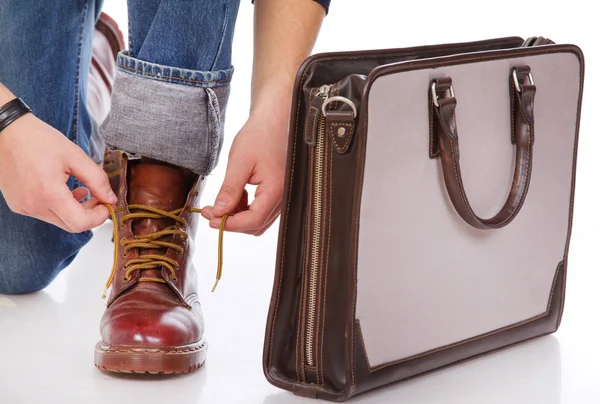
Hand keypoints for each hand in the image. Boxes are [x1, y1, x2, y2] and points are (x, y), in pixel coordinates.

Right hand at [0, 113, 116, 231]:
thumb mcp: (75, 156)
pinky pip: (44, 213)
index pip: (79, 223)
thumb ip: (96, 179)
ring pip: (58, 220)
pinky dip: (59, 206)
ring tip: (82, 190)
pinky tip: (63, 190)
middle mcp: (33, 205)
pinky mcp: (18, 205)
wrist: (5, 131)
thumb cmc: (37, 139)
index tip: (106, 205)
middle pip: (70, 225)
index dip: (98, 217)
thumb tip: (111, 198)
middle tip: (98, 197)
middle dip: (89, 214)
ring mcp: (23, 207)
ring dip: (74, 210)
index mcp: (48, 193)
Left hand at [201, 114, 286, 235]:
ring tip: (220, 202)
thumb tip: (219, 213)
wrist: (273, 123)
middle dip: (232, 222)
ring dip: (238, 217)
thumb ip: (230, 190)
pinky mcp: (277, 194)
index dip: (231, 225)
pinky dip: (245, 209)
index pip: (254, 220)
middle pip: (256, 224)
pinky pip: (261, 211)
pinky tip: (234, 195)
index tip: (211, 220)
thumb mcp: (239, 162)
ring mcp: (281, 197)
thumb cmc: (259, 136)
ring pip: (258, 220)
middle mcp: (282, 197)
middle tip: (210, 212)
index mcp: (275, 189)